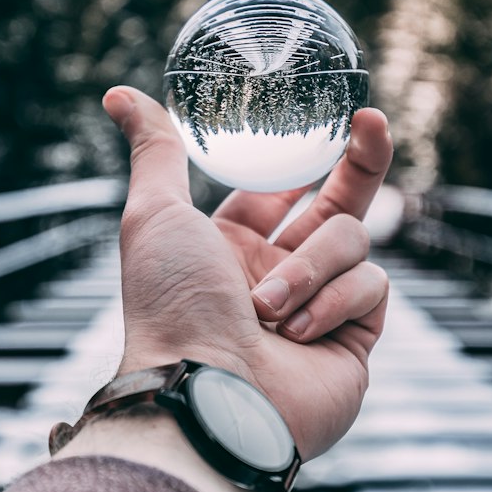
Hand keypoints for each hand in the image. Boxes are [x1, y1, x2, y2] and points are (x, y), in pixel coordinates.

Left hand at [102, 87, 392, 461]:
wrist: (207, 396)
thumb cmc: (172, 307)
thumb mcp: (154, 214)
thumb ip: (157, 151)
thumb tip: (119, 96)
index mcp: (233, 247)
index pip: (283, 189)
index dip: (306, 155)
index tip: (334, 116)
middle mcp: (281, 275)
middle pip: (340, 204)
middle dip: (361, 161)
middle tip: (371, 121)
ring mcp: (321, 309)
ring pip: (352, 242)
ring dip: (311, 266)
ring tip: (268, 308)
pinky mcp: (354, 341)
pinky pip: (371, 287)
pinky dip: (333, 301)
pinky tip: (296, 334)